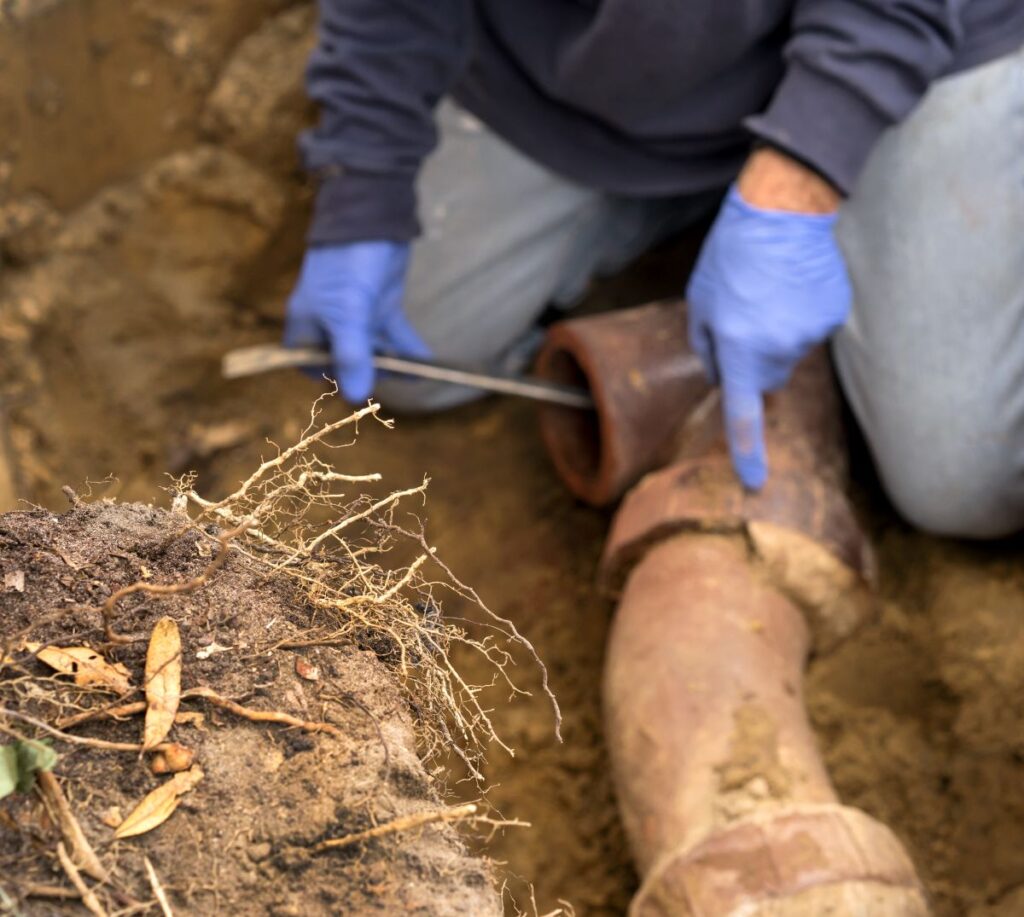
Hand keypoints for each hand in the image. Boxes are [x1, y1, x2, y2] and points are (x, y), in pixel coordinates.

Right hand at [283, 241, 430, 401]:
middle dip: (369, 373)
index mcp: (307, 324)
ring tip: (417, 375)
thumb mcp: (349, 312)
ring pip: (373, 350)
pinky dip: (408, 348)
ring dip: (393, 364)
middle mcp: (329, 323)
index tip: (357, 380)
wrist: (373, 215)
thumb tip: (356, 397)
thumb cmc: (349, 263)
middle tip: (395, 375)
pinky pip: (394, 335)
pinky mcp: (380, 305)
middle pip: (345, 361)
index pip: (310, 364)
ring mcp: (356, 314)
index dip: (331, 376)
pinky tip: (426, 362)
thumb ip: (352, 354)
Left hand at [686, 150, 850, 489]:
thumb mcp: (699, 302)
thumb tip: (719, 378)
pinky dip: (800, 317)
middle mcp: (779, 348)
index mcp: (740, 348)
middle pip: (767, 379)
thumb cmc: (731, 256)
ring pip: (789, 354)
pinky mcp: (834, 315)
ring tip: (769, 293)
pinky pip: (811, 331)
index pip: (743, 413)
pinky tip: (793, 287)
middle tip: (744, 318)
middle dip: (754, 362)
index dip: (747, 451)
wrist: (783, 210)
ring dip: (776, 335)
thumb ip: (705, 348)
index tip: (754, 482)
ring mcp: (812, 333)